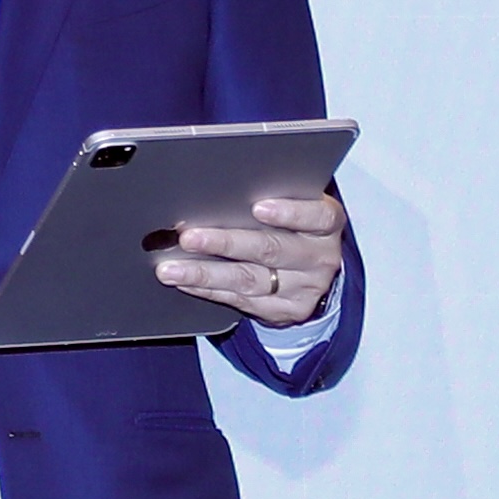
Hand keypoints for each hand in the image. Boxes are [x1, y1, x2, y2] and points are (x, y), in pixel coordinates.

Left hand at [154, 195, 344, 326]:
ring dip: (204, 273)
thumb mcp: (295, 204)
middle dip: (225, 242)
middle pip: (271, 249)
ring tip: (171, 268)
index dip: (289, 212)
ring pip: (249, 280)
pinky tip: (185, 282)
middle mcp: (319, 258)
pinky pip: (240, 300)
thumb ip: (270, 193)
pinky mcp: (285, 311)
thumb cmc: (294, 225)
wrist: (311, 271)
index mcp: (326, 224)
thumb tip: (216, 187)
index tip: (257, 207)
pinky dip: (208, 290)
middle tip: (188, 237)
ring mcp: (304, 289)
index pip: (317, 216)